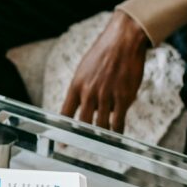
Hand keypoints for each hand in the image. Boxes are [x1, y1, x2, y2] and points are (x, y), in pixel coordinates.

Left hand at [60, 10, 149, 132]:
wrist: (123, 41)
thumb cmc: (103, 54)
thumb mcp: (84, 69)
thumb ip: (81, 89)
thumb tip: (82, 107)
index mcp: (76, 85)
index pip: (65, 113)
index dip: (64, 130)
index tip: (63, 142)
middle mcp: (89, 92)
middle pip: (83, 123)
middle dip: (84, 137)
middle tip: (86, 146)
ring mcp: (107, 96)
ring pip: (102, 125)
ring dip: (102, 135)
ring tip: (103, 141)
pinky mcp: (124, 97)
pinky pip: (119, 121)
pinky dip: (118, 131)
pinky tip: (117, 135)